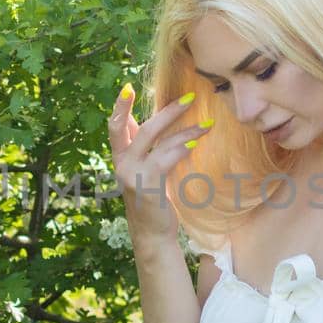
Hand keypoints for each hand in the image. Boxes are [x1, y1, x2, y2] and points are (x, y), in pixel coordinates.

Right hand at [106, 84, 209, 243]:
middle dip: (168, 111)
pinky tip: (197, 142)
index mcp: (120, 159)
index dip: (120, 107)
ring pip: (159, 142)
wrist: (151, 235)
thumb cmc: (151, 201)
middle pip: (143, 128)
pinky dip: (183, 148)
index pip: (115, 127)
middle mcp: (123, 164)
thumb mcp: (142, 172)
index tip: (127, 87)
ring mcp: (133, 174)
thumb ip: (141, 149)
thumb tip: (144, 124)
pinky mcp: (147, 184)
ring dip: (186, 131)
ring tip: (207, 125)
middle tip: (190, 98)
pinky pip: (167, 158)